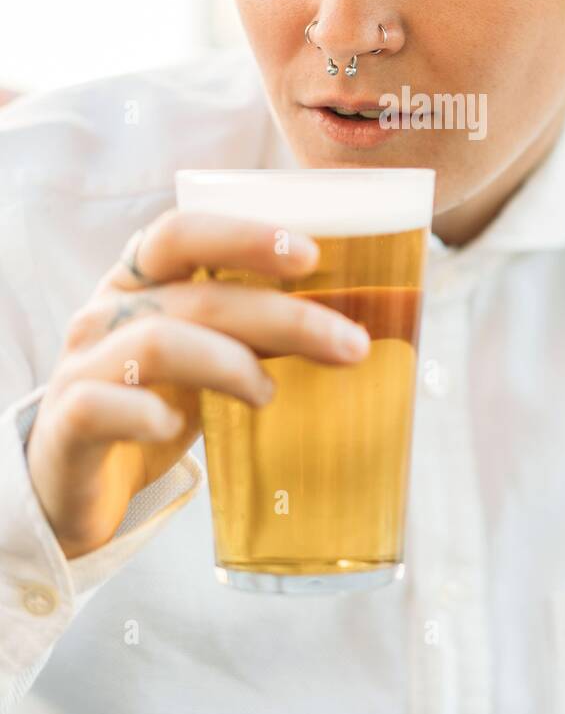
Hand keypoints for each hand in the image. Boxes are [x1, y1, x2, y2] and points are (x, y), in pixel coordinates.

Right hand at [24, 208, 370, 558]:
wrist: (74, 481)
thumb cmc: (154, 402)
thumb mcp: (206, 355)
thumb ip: (255, 331)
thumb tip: (350, 324)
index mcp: (139, 282)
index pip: (182, 232)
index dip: (245, 237)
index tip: (311, 256)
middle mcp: (106, 313)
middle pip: (196, 295)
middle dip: (282, 316)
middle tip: (349, 344)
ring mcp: (80, 366)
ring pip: (157, 342)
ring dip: (229, 363)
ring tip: (268, 394)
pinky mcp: (65, 425)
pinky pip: (101, 406)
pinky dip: (146, 414)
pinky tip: (175, 429)